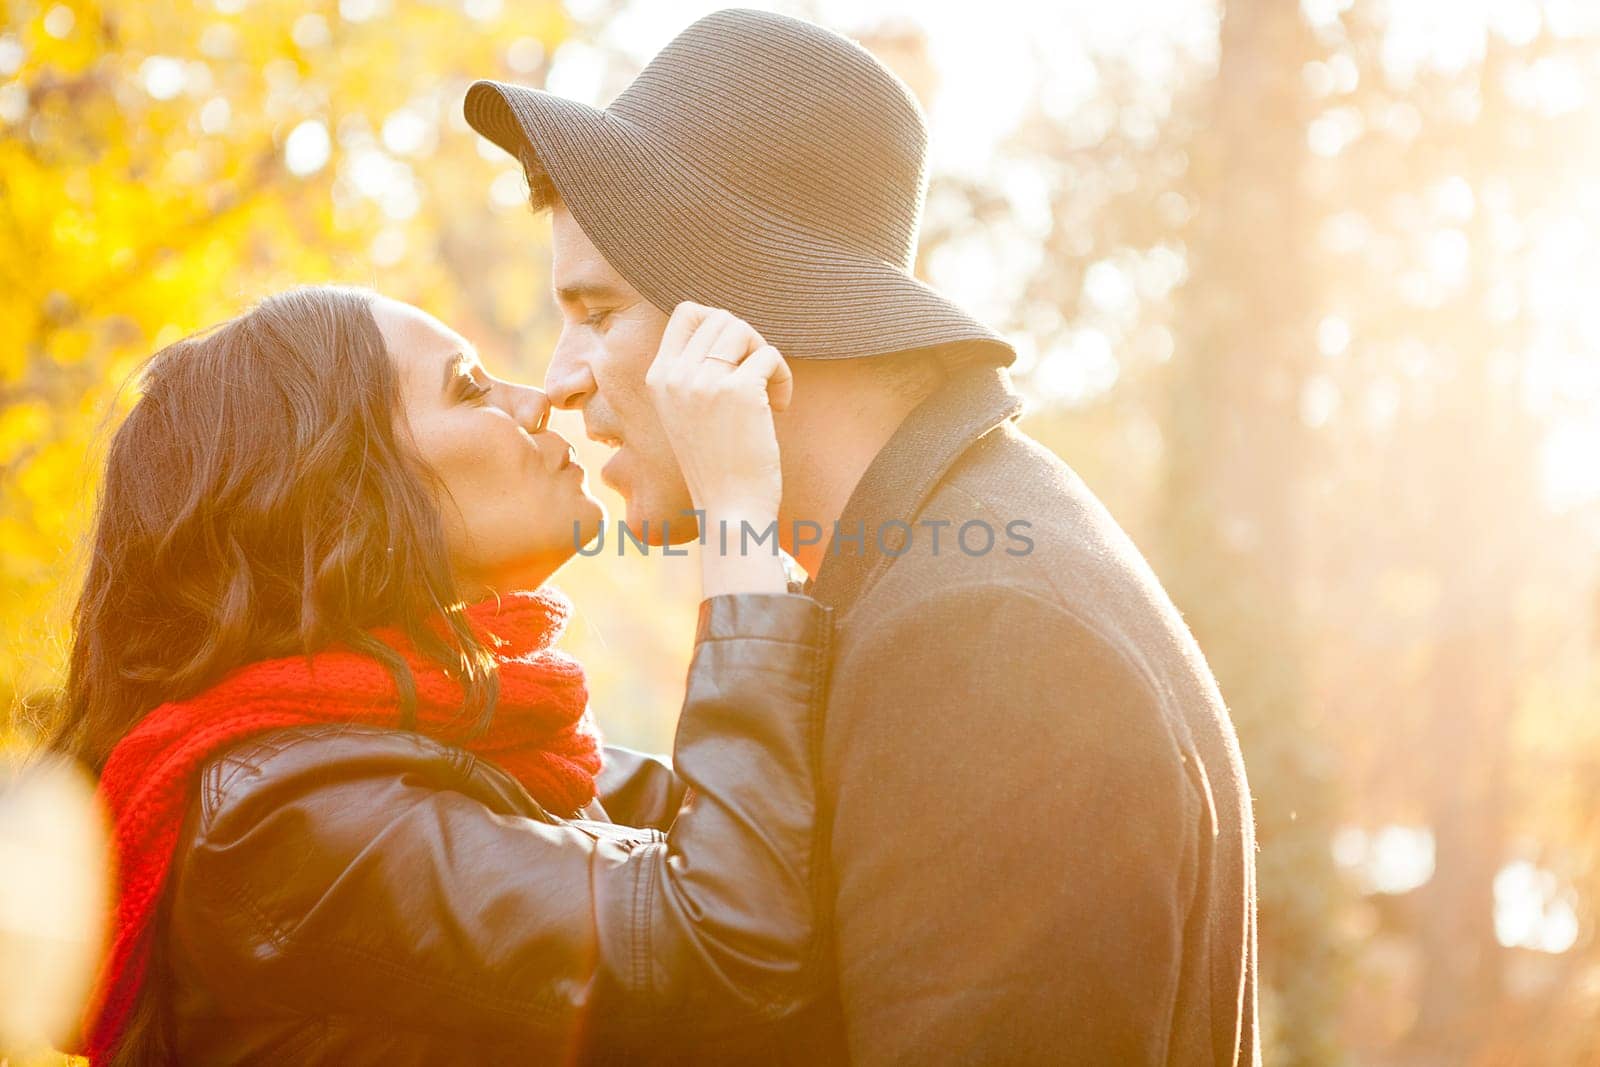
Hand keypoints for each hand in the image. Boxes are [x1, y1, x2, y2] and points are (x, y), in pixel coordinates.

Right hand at [646, 303, 793, 597]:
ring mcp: (704, 382)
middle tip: (758, 377)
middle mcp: (676, 375)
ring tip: (768, 391)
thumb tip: (728, 324)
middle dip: (748, 341)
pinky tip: (780, 407)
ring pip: (743, 330)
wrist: (730, 508)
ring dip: (764, 355)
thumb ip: (694, 372)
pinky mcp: (738, 391)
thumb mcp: (688, 412)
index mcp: (658, 378)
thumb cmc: (717, 463)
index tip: (736, 356)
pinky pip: (769, 356)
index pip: (686, 312)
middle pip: (721, 318)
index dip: (720, 322)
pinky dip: (783, 378)